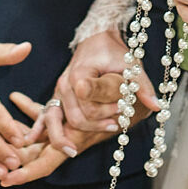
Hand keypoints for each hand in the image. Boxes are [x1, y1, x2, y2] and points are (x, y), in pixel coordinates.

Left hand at [0, 90, 121, 187]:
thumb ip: (104, 88)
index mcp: (80, 136)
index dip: (28, 173)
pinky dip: (29, 107)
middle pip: (37, 154)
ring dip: (17, 135)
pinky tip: (14, 96)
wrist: (139, 80)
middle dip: (14, 160)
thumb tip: (80, 87)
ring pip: (38, 136)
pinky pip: (46, 112)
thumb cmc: (133, 84)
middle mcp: (72, 133)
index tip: (6, 180)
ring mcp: (69, 122)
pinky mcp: (69, 107)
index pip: (50, 162)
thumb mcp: (122, 85)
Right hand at [29, 30, 158, 155]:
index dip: (106, 114)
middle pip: (75, 117)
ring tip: (74, 150)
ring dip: (64, 136)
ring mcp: (59, 90)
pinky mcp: (58, 95)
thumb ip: (141, 86)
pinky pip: (45, 113)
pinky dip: (40, 127)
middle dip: (95, 125)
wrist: (97, 37)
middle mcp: (65, 84)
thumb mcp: (131, 65)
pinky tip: (31, 140)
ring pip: (55, 119)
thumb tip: (156, 106)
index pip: (89, 107)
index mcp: (80, 75)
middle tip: (116, 125)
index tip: (122, 114)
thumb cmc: (114, 51)